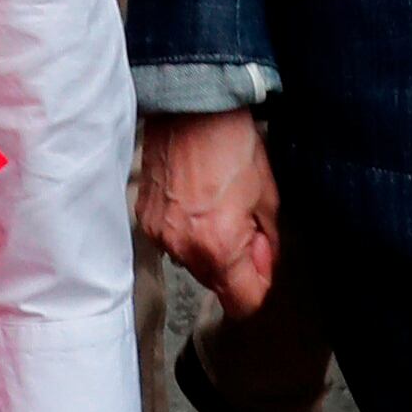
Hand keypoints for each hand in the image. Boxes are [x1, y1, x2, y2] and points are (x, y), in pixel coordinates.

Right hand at [140, 107, 278, 316]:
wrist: (190, 108)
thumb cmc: (232, 144)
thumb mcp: (267, 196)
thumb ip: (267, 243)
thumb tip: (262, 265)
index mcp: (218, 247)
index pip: (243, 302)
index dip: (259, 282)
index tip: (262, 256)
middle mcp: (182, 248)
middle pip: (216, 284)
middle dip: (234, 262)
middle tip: (243, 220)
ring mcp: (158, 235)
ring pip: (193, 263)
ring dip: (208, 246)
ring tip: (217, 205)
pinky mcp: (144, 219)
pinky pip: (172, 241)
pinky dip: (186, 229)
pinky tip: (195, 199)